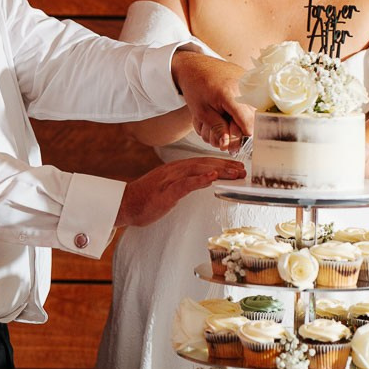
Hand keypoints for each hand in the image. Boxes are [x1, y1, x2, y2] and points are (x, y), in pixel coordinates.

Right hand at [115, 156, 245, 228]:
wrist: (125, 204)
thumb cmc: (147, 199)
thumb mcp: (169, 189)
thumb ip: (185, 183)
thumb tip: (203, 182)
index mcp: (176, 169)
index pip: (203, 163)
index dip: (221, 164)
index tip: (236, 168)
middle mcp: (175, 170)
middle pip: (204, 164)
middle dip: (225, 166)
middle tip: (243, 170)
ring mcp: (170, 179)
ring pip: (198, 170)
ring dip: (219, 170)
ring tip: (235, 173)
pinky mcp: (165, 191)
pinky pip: (185, 183)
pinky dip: (200, 180)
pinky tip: (212, 178)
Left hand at [170, 51, 254, 150]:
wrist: (195, 65)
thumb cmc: (195, 86)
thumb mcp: (201, 111)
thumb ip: (216, 128)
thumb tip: (227, 145)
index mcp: (230, 93)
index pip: (247, 122)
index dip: (241, 137)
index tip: (233, 146)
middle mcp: (244, 87)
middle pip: (251, 120)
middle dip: (235, 132)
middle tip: (221, 138)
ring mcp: (249, 83)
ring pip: (251, 114)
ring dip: (235, 123)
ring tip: (218, 122)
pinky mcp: (250, 83)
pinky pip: (250, 104)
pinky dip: (238, 112)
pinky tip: (225, 113)